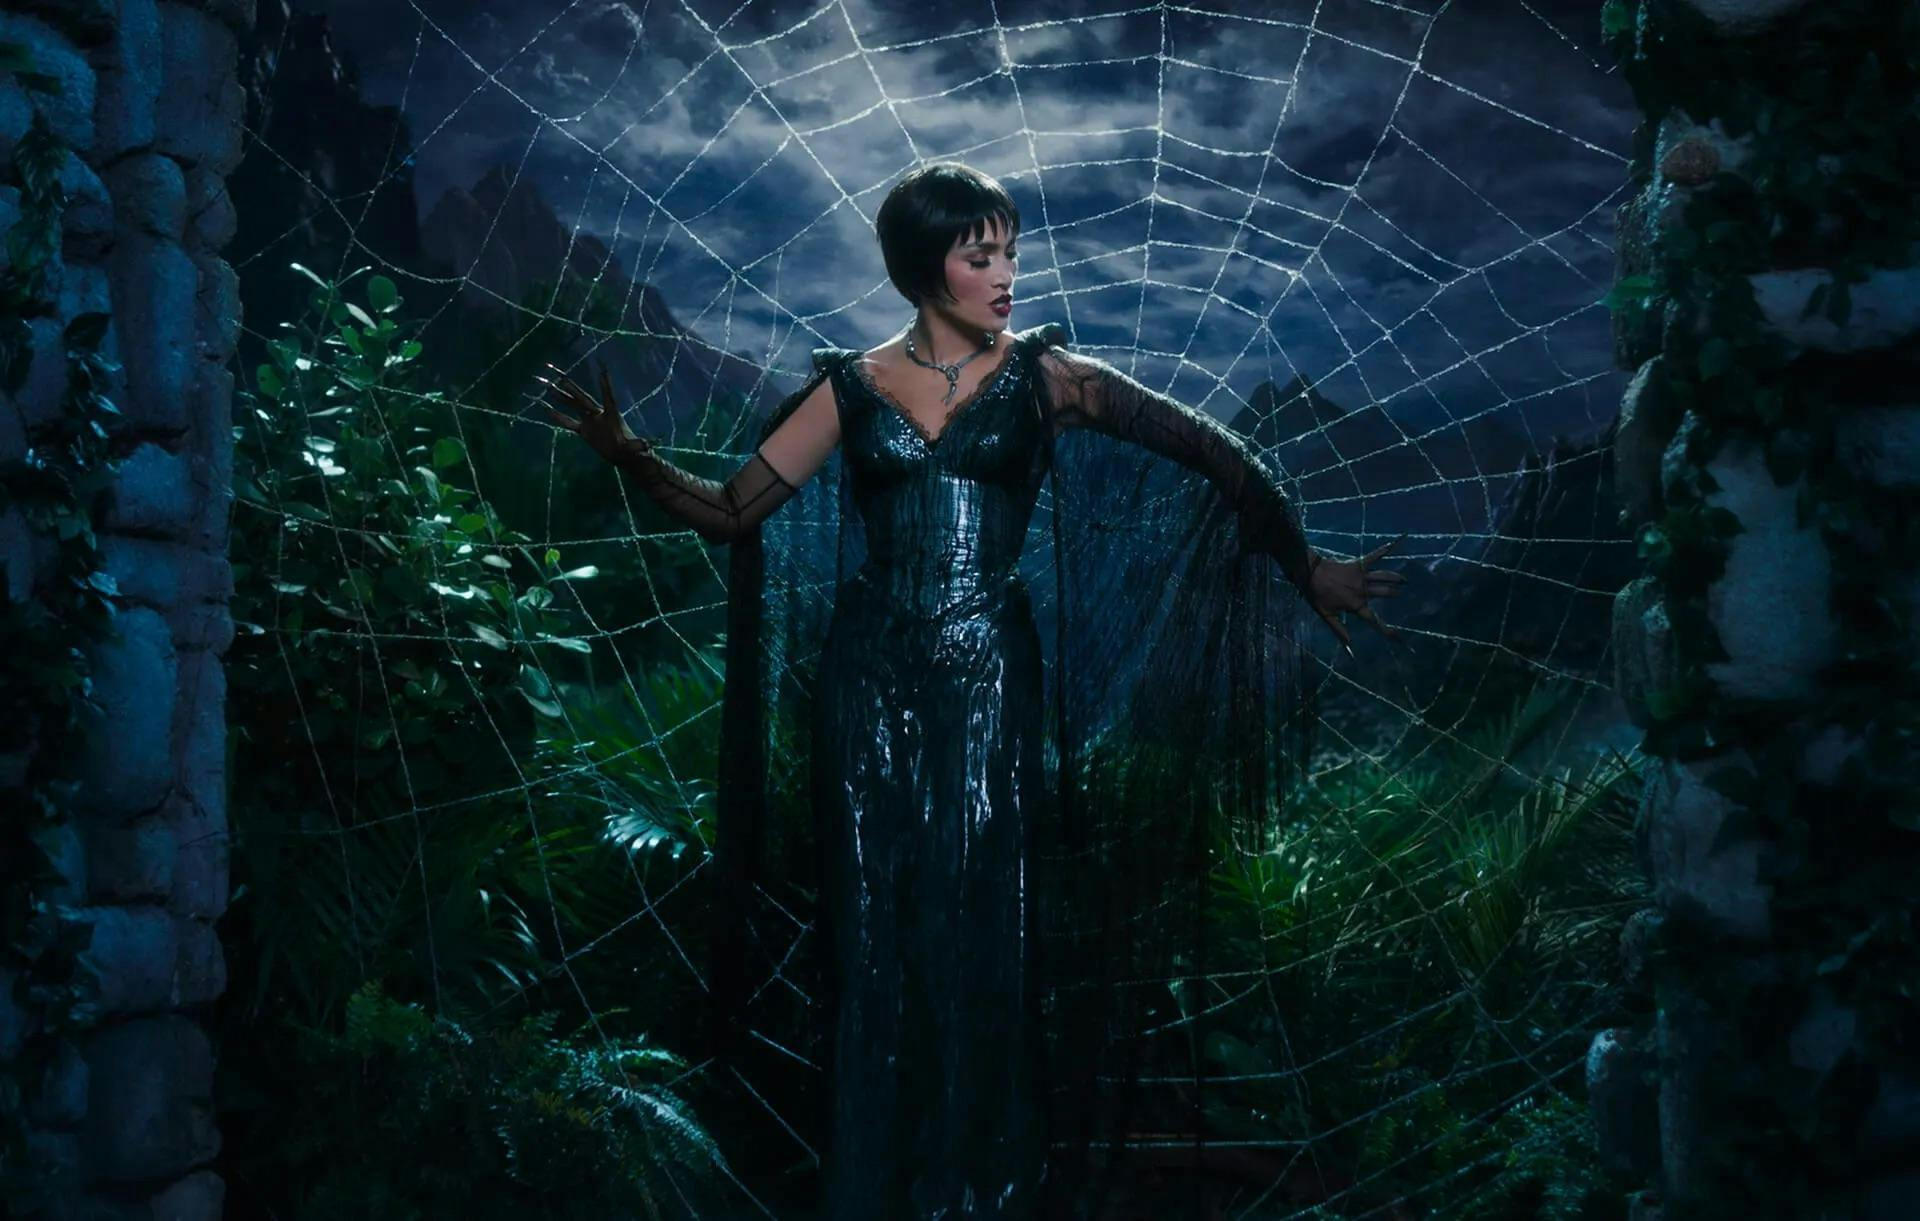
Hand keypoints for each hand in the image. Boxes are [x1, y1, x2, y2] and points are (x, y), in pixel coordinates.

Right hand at [540, 362, 646, 465]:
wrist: (623, 455)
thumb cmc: (632, 450)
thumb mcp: (636, 447)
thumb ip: (639, 445)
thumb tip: (649, 445)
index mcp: (612, 414)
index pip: (608, 396)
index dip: (606, 383)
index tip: (602, 368)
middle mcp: (599, 414)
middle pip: (584, 398)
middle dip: (572, 388)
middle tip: (561, 376)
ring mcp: (590, 421)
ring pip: (573, 407)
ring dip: (562, 398)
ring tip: (550, 386)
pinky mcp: (584, 431)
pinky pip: (569, 423)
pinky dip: (559, 418)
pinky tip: (547, 410)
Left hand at [1306, 535, 1407, 655]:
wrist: (1310, 574)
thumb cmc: (1316, 595)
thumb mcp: (1326, 615)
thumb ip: (1339, 630)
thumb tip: (1349, 645)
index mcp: (1355, 605)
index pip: (1374, 620)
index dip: (1387, 631)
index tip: (1398, 639)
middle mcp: (1362, 591)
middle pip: (1384, 594)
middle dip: (1394, 594)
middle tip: (1400, 593)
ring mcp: (1361, 577)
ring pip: (1384, 577)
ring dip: (1395, 578)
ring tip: (1404, 580)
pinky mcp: (1358, 565)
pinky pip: (1374, 556)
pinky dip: (1384, 550)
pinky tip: (1395, 543)